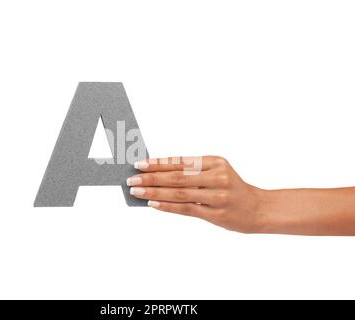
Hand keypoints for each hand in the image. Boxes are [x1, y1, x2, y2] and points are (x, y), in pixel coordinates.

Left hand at [127, 156, 264, 232]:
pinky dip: (167, 206)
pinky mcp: (216, 213)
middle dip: (151, 177)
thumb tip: (158, 174)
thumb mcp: (217, 172)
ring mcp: (217, 195)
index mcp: (215, 161)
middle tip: (132, 178)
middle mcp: (217, 176)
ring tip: (137, 191)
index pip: (180, 161)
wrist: (258, 209)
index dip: (158, 163)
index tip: (140, 164)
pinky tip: (152, 204)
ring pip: (179, 193)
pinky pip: (186, 209)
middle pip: (177, 177)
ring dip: (154, 192)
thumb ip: (191, 172)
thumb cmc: (232, 188)